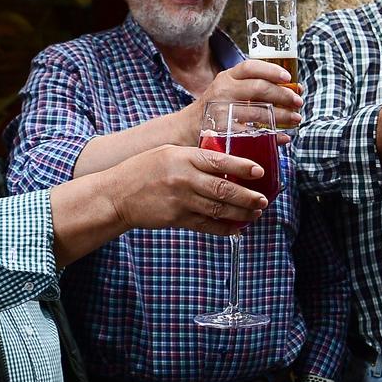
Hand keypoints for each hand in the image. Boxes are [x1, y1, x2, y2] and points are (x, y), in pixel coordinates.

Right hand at [106, 143, 269, 235]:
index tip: (259, 172)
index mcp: (183, 157)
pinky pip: (206, 225)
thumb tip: (228, 158)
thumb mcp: (169, 153)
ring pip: (218, 209)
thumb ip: (196, 156)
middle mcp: (184, 179)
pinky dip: (224, 228)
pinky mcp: (177, 219)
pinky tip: (237, 227)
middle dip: (248, 196)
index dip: (242, 167)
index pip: (219, 161)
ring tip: (256, 213)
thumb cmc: (145, 169)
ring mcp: (181, 201)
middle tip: (263, 200)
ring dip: (241, 213)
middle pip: (223, 189)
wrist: (117, 195)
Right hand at [196, 59, 303, 131]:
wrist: (188, 127)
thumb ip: (255, 85)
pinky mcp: (224, 132)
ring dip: (283, 116)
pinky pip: (254, 134)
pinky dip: (273, 136)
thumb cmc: (218, 106)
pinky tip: (283, 137)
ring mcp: (223, 112)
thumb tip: (294, 89)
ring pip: (260, 112)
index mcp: (227, 77)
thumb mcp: (230, 88)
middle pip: (260, 89)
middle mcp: (224, 91)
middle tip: (298, 102)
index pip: (251, 67)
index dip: (272, 71)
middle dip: (284, 96)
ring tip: (296, 119)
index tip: (289, 78)